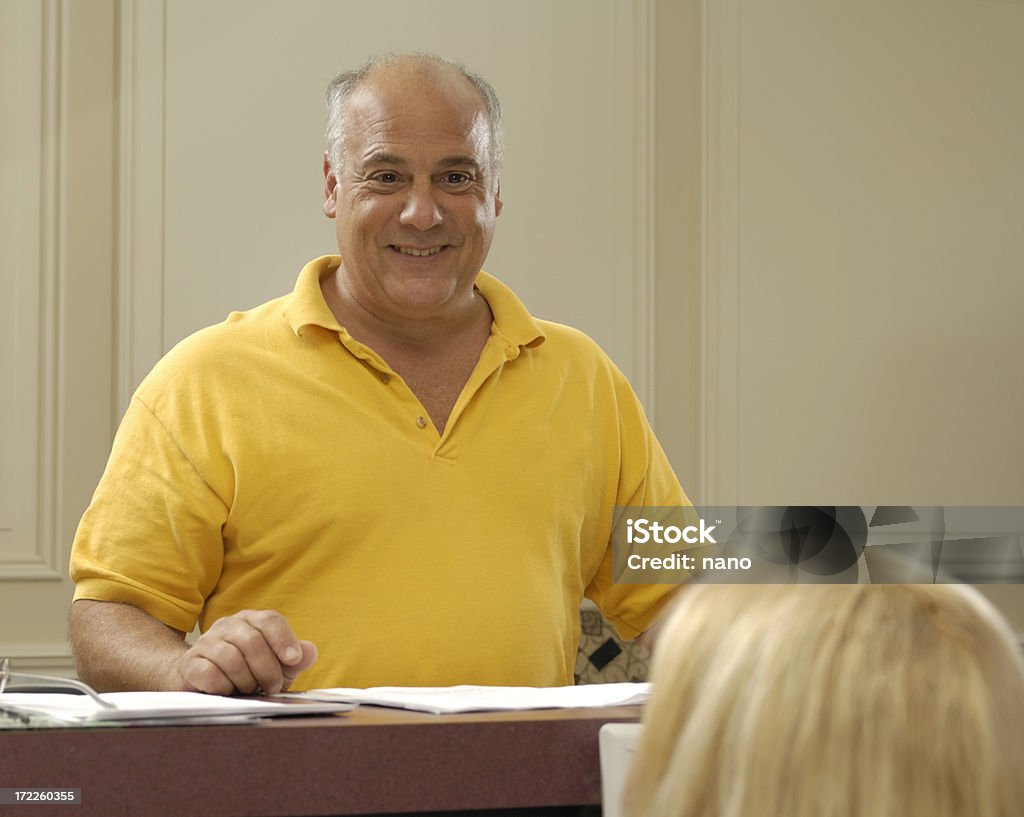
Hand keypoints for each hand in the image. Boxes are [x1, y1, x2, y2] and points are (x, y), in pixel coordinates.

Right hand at [177, 609, 317, 694]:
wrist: (199, 680)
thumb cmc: (245, 672)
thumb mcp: (275, 666)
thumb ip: (294, 660)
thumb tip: (310, 652)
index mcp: (250, 620)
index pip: (270, 620)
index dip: (284, 639)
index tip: (293, 660)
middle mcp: (227, 625)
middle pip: (253, 641)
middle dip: (268, 669)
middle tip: (272, 687)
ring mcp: (206, 642)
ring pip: (232, 659)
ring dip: (246, 681)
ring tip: (249, 690)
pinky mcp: (190, 663)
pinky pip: (211, 675)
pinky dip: (225, 687)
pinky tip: (228, 691)